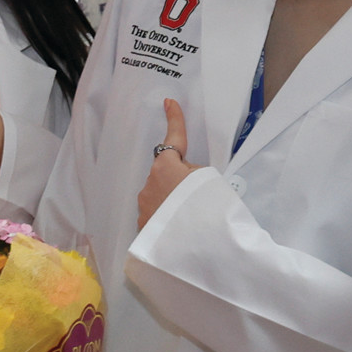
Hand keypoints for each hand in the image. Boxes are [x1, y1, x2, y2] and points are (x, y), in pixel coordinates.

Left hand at [137, 98, 196, 228]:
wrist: (193, 249)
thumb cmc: (205, 210)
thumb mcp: (209, 181)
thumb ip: (193, 173)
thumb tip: (184, 179)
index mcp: (166, 167)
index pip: (173, 138)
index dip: (174, 119)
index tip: (169, 102)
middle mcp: (149, 183)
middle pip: (168, 173)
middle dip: (180, 180)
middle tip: (199, 197)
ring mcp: (143, 205)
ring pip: (160, 195)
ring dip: (173, 201)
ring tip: (191, 219)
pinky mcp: (142, 225)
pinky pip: (156, 214)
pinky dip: (167, 218)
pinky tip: (180, 231)